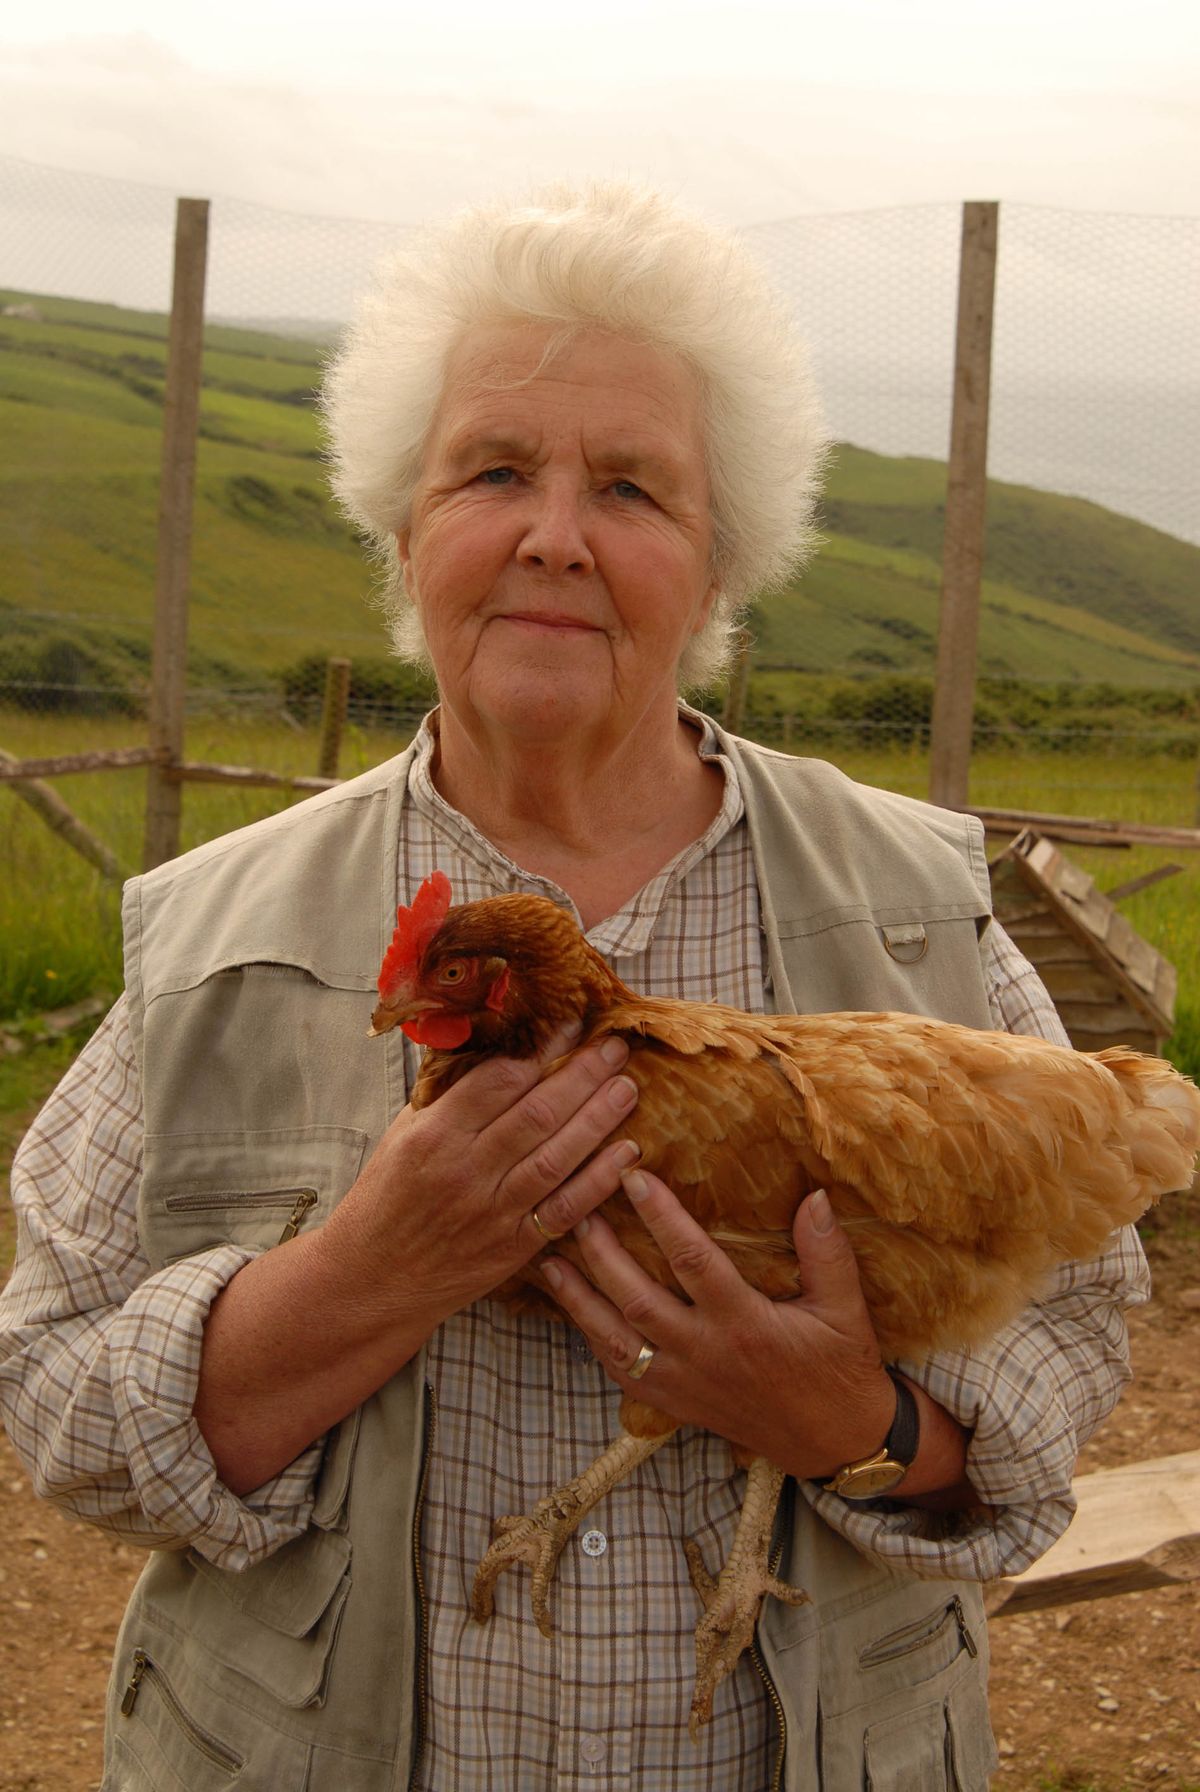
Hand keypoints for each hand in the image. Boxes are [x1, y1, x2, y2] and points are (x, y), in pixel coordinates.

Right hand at [318, 1024, 641, 1334]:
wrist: (372, 1278)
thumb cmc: (386, 1197)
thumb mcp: (403, 1134)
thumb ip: (448, 1094)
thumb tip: (495, 1045)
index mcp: (434, 1135)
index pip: (498, 1081)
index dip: (542, 1050)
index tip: (572, 1025)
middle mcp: (465, 1171)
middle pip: (537, 1113)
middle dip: (582, 1075)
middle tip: (615, 1047)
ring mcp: (492, 1212)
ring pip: (557, 1156)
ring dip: (598, 1119)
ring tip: (627, 1087)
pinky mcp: (512, 1248)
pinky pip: (565, 1208)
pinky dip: (599, 1180)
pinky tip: (627, 1152)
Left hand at [538, 1171, 896, 1480]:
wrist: (834, 1442)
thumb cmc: (840, 1369)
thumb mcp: (845, 1310)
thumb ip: (827, 1253)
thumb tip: (814, 1196)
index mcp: (746, 1325)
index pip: (693, 1262)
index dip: (661, 1218)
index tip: (635, 1178)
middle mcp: (706, 1354)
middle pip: (638, 1300)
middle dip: (601, 1255)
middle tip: (578, 1210)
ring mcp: (685, 1383)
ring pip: (616, 1341)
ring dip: (580, 1300)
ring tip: (550, 1261)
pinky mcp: (675, 1404)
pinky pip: (622, 1373)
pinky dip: (593, 1341)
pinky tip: (574, 1312)